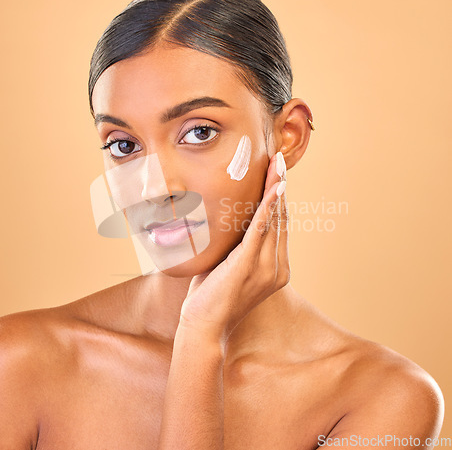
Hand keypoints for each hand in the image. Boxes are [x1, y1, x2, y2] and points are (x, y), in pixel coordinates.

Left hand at [179, 152, 289, 341]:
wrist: (204, 326)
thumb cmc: (214, 296)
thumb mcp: (231, 266)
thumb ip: (240, 246)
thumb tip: (233, 222)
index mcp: (276, 268)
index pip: (280, 225)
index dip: (280, 198)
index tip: (278, 174)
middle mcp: (278, 267)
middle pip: (282, 218)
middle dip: (280, 186)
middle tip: (280, 160)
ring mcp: (266, 267)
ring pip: (275, 219)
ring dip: (276, 188)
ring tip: (278, 164)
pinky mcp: (249, 265)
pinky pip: (261, 230)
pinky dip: (268, 207)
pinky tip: (274, 188)